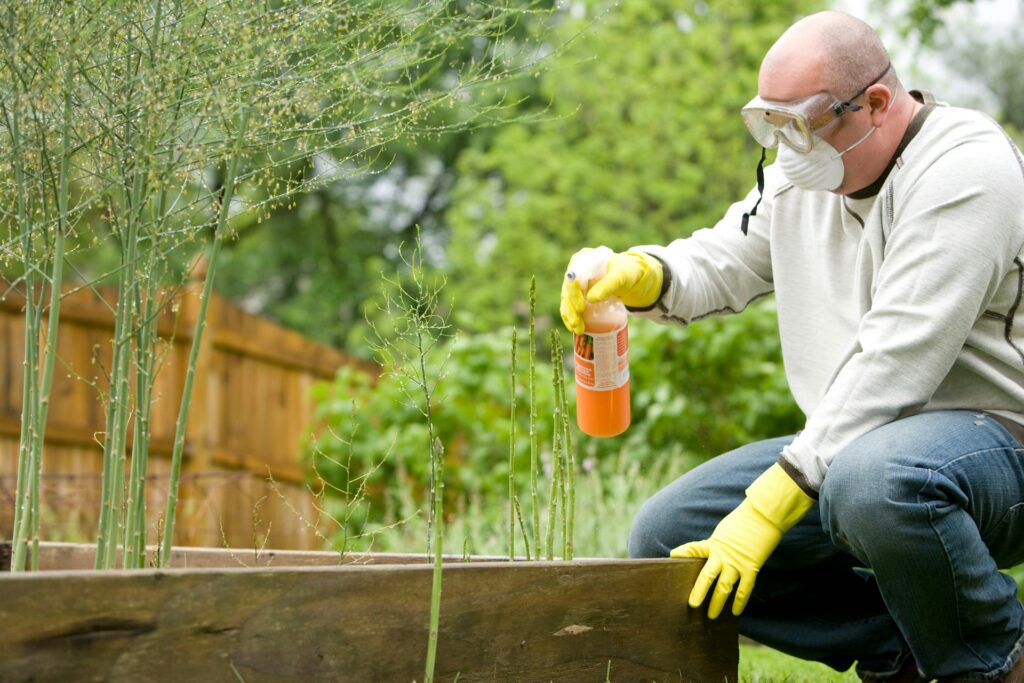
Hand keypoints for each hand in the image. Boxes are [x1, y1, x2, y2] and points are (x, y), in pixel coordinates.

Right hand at [559, 249, 663, 333]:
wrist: (629, 275)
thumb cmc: (626, 272)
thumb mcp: (621, 276)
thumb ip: (608, 285)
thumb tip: (591, 299)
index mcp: (583, 259)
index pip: (573, 277)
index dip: (574, 293)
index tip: (581, 308)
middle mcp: (575, 270)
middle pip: (567, 291)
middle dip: (571, 309)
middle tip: (577, 324)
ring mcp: (575, 283)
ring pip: (566, 300)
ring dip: (570, 316)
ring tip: (578, 330)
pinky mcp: (577, 294)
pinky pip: (570, 306)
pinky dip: (570, 317)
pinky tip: (573, 328)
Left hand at [670, 463, 813, 618]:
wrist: (763, 517)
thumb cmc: (740, 524)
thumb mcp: (721, 533)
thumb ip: (712, 547)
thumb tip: (705, 559)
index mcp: (713, 543)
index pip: (693, 549)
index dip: (682, 553)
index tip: (672, 558)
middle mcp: (723, 555)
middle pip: (707, 576)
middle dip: (699, 591)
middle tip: (692, 605)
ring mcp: (737, 563)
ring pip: (725, 587)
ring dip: (717, 603)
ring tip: (711, 616)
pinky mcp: (751, 568)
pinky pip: (744, 589)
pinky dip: (740, 602)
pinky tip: (735, 612)